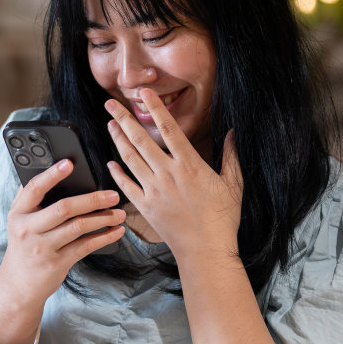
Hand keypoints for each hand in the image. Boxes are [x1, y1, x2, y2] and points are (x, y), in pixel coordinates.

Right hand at [0, 159, 126, 309]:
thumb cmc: (24, 247)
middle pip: (63, 208)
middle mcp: (28, 229)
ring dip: (103, 219)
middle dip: (92, 199)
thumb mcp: (19, 222)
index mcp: (18, 213)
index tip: (69, 163)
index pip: (34, 189)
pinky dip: (104, 238)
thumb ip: (30, 199)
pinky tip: (116, 231)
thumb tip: (50, 170)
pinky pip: (85, 247)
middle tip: (113, 195)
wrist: (18, 285)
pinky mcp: (56, 263)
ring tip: (119, 214)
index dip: (51, 175)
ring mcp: (42, 248)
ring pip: (78, 227)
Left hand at [102, 88, 241, 261]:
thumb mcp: (233, 184)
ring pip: (130, 159)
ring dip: (117, 140)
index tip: (144, 93)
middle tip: (110, 104)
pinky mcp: (145, 207)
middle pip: (141, 140)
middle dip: (124, 119)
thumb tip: (233, 132)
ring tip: (109, 124)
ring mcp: (154, 190)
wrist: (206, 250)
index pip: (168, 128)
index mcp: (190, 164)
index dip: (155, 108)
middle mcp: (168, 174)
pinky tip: (110, 162)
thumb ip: (231, 156)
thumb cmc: (222, 218)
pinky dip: (117, 173)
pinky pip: (126, 186)